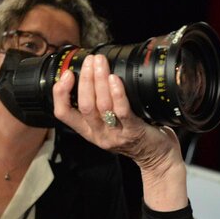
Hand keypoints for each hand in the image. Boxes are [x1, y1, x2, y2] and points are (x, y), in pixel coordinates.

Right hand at [52, 55, 187, 210]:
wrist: (159, 158)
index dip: (60, 93)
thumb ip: (102, 107)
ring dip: (99, 81)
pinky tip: (115, 80)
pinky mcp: (133, 132)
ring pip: (101, 106)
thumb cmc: (137, 135)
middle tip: (91, 60)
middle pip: (84, 104)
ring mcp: (116, 135)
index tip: (67, 73)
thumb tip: (96, 76)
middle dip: (85, 79)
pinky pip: (122, 112)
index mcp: (89, 131)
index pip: (63, 113)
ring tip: (101, 64)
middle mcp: (99, 134)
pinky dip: (117, 94)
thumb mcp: (112, 124)